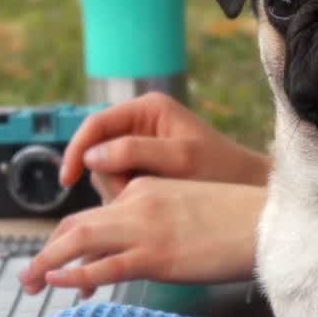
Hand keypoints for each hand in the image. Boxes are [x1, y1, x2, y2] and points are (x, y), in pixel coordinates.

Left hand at [18, 178, 265, 295]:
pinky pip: (103, 265)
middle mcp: (137, 203)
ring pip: (78, 241)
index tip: (59, 267)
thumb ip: (160, 221)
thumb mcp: (189, 210)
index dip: (71, 243)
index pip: (96, 214)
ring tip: (27, 283)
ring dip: (46, 264)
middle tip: (27, 279)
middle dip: (46, 252)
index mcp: (146, 187)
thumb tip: (144, 249)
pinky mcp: (154, 255)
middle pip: (76, 225)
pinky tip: (56, 283)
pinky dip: (74, 275)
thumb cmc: (238, 222)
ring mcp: (144, 228)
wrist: (266, 224)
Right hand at [63, 93, 270, 199]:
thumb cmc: (223, 170)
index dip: (76, 150)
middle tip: (131, 199)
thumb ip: (134, 152)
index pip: (96, 125)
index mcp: (148, 109)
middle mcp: (142, 124)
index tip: (67, 179)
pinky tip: (149, 207)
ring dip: (118, 193)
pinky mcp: (147, 170)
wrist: (250, 191)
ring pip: (107, 173)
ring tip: (150, 202)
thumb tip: (91, 156)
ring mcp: (143, 148)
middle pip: (98, 153)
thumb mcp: (181, 159)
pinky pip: (121, 185)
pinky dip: (127, 199)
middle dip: (108, 179)